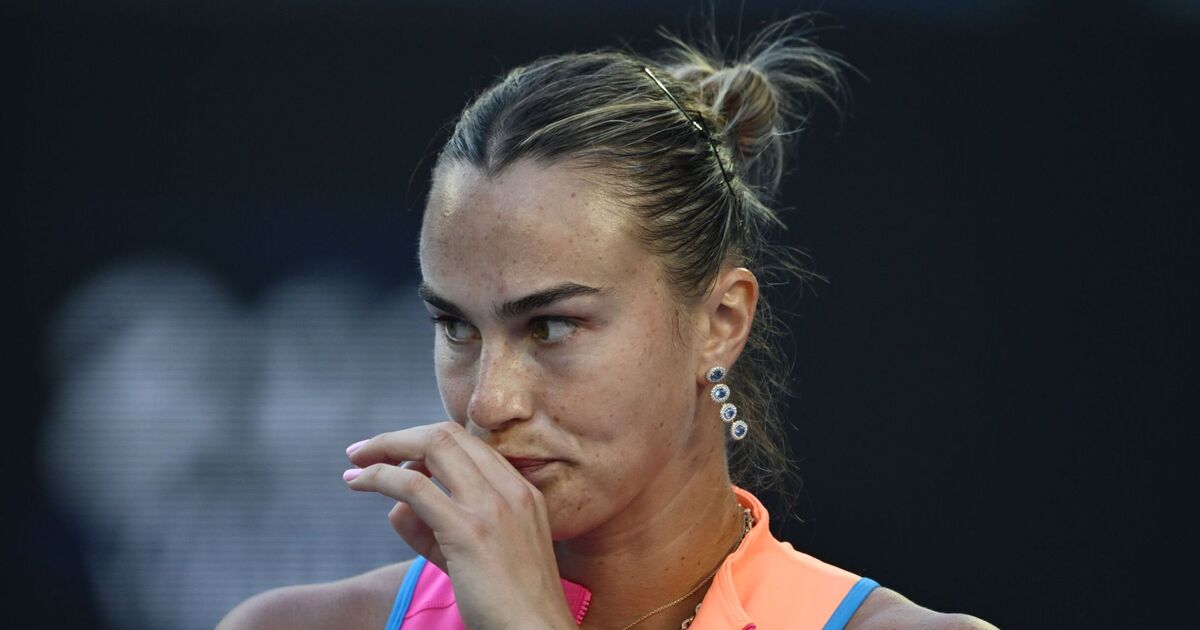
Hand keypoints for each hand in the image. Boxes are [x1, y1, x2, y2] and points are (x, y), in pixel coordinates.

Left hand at [344, 422, 575, 629]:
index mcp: (521, 491)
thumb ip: (437, 529)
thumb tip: (396, 507)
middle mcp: (510, 489)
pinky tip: (357, 483)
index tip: (393, 454)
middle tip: (363, 450)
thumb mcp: (475, 556)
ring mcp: (492, 506)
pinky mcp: (469, 530)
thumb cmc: (507, 606)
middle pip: (447, 434)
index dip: (422, 440)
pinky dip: (378, 477)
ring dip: (384, 448)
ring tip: (354, 465)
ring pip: (431, 446)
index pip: (467, 443)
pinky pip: (414, 487)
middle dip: (399, 437)